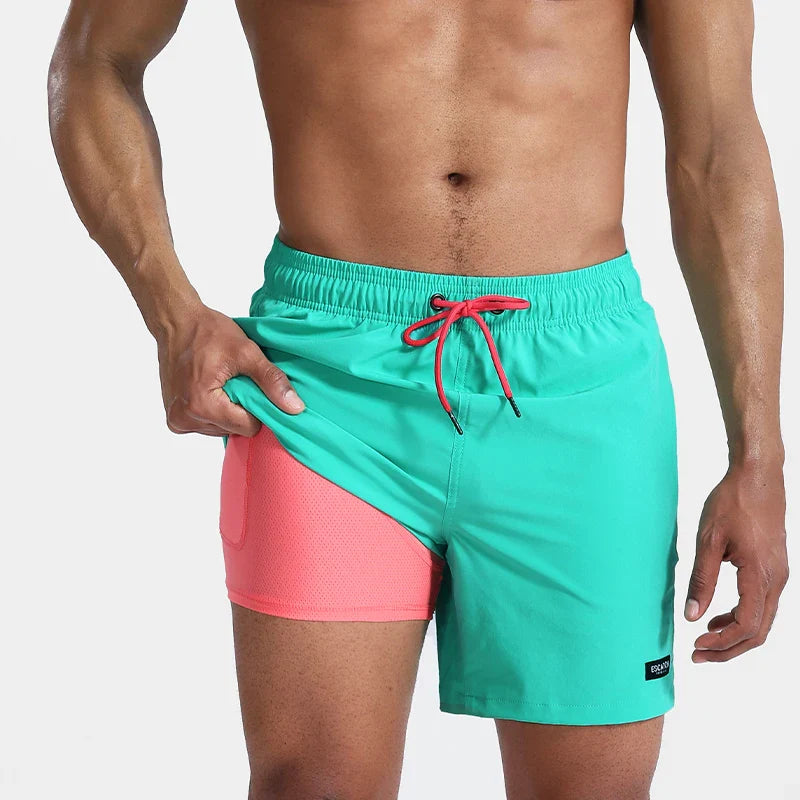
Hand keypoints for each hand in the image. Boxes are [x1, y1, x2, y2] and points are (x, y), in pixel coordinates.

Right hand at [156, 303, 304, 436]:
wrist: (176, 321)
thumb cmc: (207, 332)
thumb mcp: (246, 352)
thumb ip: (271, 380)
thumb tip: (295, 407)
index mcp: (202, 405)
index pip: (247, 427)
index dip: (257, 407)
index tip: (253, 386)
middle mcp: (185, 418)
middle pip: (234, 429)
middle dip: (240, 408)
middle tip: (235, 380)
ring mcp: (177, 420)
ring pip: (221, 429)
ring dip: (227, 410)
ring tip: (222, 382)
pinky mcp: (174, 417)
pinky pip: (206, 424)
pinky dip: (214, 410)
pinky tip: (211, 388)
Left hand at [685, 459, 787, 661]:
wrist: (757, 478)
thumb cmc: (733, 502)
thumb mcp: (708, 540)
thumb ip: (701, 580)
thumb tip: (692, 615)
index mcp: (760, 575)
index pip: (746, 626)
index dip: (721, 644)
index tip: (696, 646)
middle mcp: (776, 580)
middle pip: (758, 632)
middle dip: (728, 649)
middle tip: (698, 654)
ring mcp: (778, 575)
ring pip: (762, 621)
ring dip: (734, 635)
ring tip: (705, 638)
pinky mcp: (774, 569)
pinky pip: (762, 605)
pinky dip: (741, 618)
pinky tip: (718, 616)